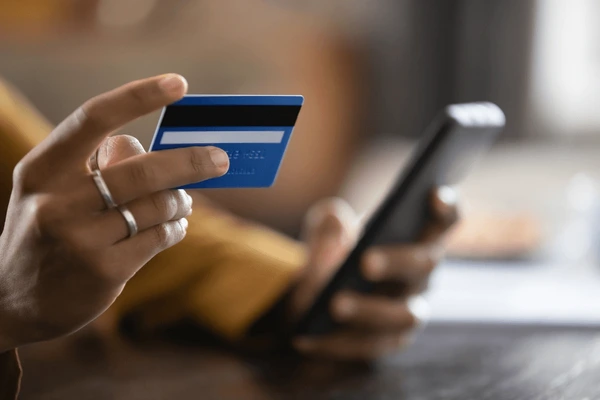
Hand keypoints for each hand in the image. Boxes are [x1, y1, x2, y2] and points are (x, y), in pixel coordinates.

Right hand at [0, 74, 229, 351]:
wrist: (13, 301)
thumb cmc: (46, 232)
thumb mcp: (52, 191)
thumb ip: (95, 164)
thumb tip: (150, 146)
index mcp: (41, 170)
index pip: (94, 118)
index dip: (139, 96)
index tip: (179, 84)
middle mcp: (57, 202)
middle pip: (143, 170)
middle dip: (191, 162)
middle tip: (220, 158)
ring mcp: (80, 240)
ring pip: (158, 206)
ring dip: (180, 202)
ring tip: (182, 202)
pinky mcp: (104, 271)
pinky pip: (160, 237)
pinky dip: (176, 228)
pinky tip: (173, 227)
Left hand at [288, 188, 457, 359]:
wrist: (314, 300)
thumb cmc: (330, 254)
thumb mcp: (323, 233)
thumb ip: (329, 224)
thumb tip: (337, 223)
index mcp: (416, 238)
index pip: (443, 221)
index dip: (446, 208)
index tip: (434, 194)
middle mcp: (422, 275)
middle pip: (424, 264)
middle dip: (396, 261)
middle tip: (365, 262)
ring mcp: (410, 311)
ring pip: (402, 315)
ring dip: (368, 309)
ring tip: (334, 304)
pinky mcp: (389, 343)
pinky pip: (368, 346)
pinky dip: (336, 342)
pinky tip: (305, 337)